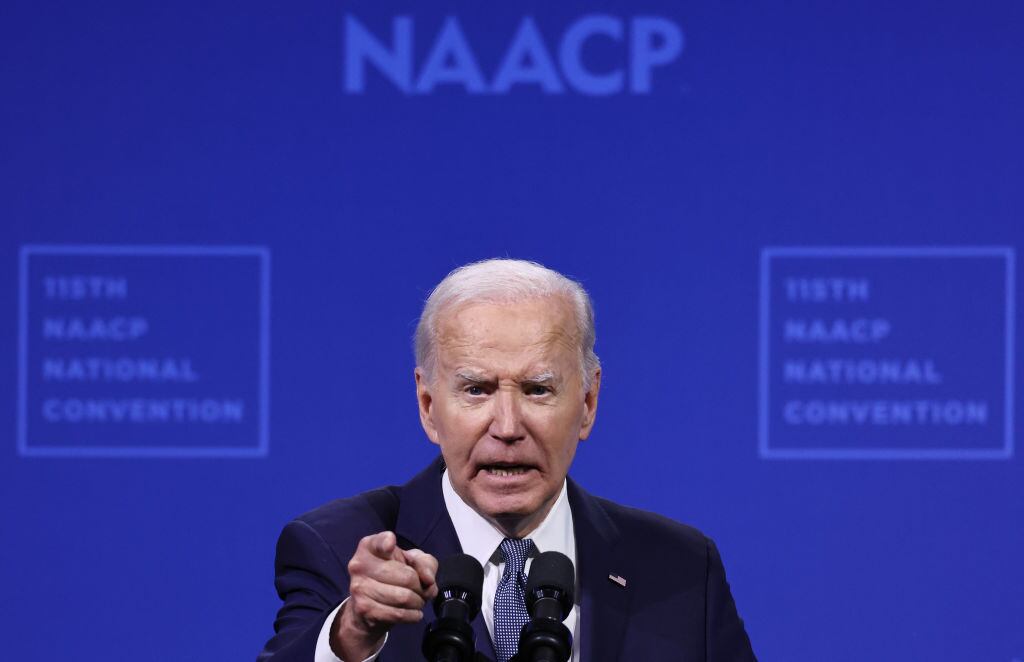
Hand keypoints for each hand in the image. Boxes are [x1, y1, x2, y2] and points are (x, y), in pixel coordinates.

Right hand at [331, 531, 438, 660]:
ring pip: (403, 597)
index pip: (380, 541)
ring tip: (418, 601)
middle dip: (421, 587)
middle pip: (407, 577)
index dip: (387, 543)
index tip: (391, 545)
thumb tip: (428, 580)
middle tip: (422, 590)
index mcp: (369, 546)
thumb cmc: (393, 575)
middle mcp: (359, 564)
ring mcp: (359, 587)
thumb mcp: (413, 562)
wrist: (369, 608)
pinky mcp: (364, 609)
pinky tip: (414, 613)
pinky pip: (398, 614)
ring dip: (418, 602)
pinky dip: (413, 615)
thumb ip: (425, 564)